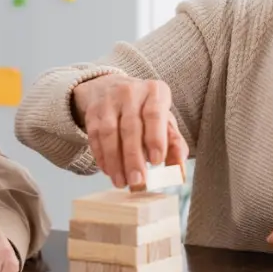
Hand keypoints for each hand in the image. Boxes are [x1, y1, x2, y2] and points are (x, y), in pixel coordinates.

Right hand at [72, 75, 188, 187]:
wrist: (112, 89)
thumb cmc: (146, 111)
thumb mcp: (165, 121)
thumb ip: (175, 144)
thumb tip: (179, 171)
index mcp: (154, 91)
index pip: (154, 114)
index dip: (155, 138)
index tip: (157, 162)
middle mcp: (130, 92)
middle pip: (130, 127)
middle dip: (133, 157)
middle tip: (137, 181)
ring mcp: (109, 101)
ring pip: (109, 133)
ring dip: (115, 161)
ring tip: (121, 182)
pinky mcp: (93, 112)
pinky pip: (95, 136)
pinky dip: (102, 156)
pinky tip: (109, 171)